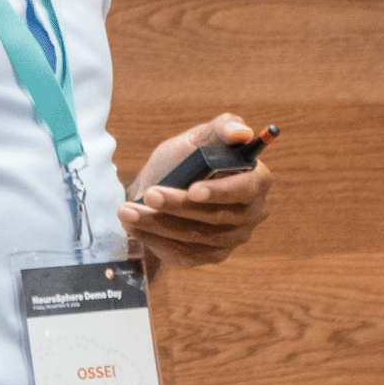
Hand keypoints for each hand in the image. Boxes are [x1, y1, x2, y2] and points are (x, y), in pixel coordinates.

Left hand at [117, 111, 273, 270]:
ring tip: (127, 210)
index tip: (193, 189)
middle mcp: (251, 213)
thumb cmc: (179, 163)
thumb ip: (220, 128)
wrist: (152, 192)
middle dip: (178, 205)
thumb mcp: (195, 140)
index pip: (247, 189)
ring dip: (158, 222)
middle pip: (217, 216)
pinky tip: (133, 226)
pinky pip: (183, 252)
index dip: (221, 191)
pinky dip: (155, 238)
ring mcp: (232, 238)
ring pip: (195, 235)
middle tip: (149, 194)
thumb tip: (241, 132)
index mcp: (256, 180)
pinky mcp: (209, 256)